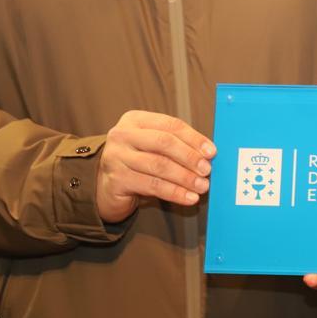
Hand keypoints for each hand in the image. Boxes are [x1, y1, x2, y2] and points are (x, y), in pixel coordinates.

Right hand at [96, 110, 215, 221]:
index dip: (193, 138)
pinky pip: (152, 186)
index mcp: (135, 120)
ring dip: (185, 177)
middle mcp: (123, 134)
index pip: (170, 125)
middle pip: (164, 142)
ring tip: (202, 186)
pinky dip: (174, 192)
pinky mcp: (116, 179)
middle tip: (207, 170)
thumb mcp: (152, 147)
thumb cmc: (137, 163)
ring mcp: (116, 157)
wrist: (105, 187)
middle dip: (189, 157)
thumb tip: (208, 154)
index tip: (211, 151)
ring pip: (159, 166)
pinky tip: (188, 198)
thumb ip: (175, 145)